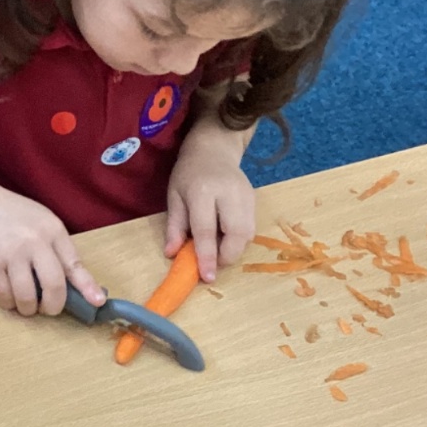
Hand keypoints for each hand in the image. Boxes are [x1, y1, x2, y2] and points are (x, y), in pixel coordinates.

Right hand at [0, 187, 105, 316]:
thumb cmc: (15, 217)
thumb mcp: (43, 224)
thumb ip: (58, 250)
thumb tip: (77, 284)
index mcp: (53, 231)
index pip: (74, 264)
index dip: (87, 286)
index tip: (97, 302)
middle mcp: (35, 241)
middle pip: (54, 285)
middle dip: (53, 306)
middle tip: (48, 309)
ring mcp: (11, 252)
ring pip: (27, 296)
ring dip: (28, 309)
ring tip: (26, 305)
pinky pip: (4, 295)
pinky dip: (9, 303)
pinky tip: (9, 298)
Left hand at [165, 126, 254, 280]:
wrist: (214, 149)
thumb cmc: (188, 174)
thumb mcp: (174, 197)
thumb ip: (175, 226)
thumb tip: (172, 254)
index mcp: (203, 191)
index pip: (207, 230)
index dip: (207, 256)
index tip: (208, 277)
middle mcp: (229, 193)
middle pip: (236, 234)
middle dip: (226, 255)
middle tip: (212, 262)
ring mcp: (246, 195)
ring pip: (248, 234)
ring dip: (233, 249)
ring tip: (216, 247)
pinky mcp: (254, 199)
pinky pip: (251, 228)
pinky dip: (239, 239)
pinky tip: (225, 235)